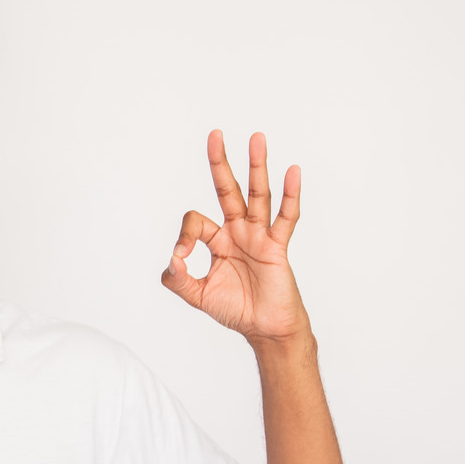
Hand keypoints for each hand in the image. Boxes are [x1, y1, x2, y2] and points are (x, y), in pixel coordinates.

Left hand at [161, 130, 309, 345]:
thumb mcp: (197, 296)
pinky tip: (292, 172)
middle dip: (220, 163)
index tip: (181, 257)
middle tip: (215, 134)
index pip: (196, 221)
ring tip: (256, 138)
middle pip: (228, 190)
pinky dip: (290, 195)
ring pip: (258, 194)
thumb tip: (172, 259)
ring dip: (256, 166)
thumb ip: (178, 280)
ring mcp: (259, 236)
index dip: (184, 235)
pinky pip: (285, 217)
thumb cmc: (235, 310)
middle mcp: (238, 232)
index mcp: (217, 241)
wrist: (265, 329)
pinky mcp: (277, 246)